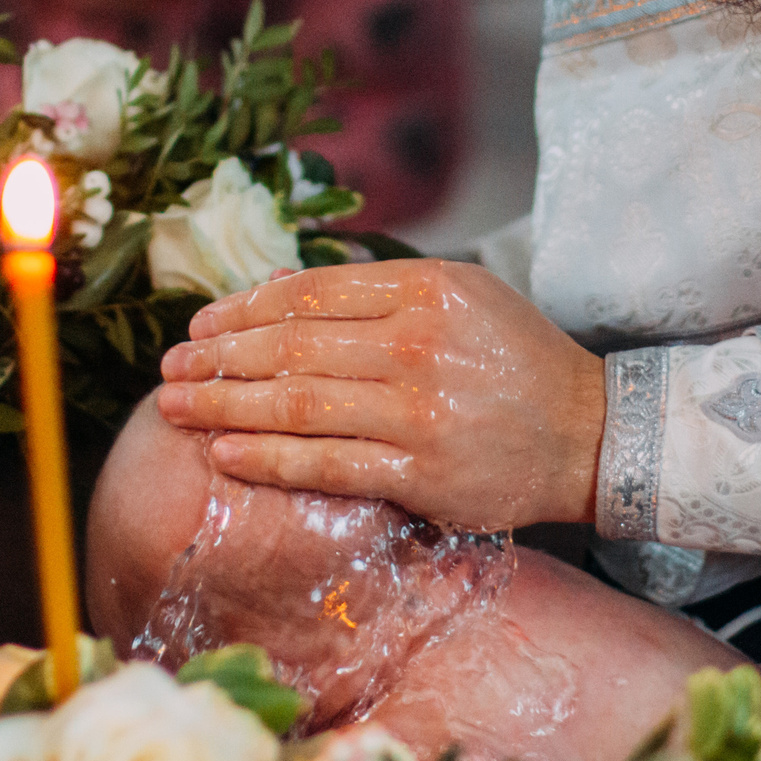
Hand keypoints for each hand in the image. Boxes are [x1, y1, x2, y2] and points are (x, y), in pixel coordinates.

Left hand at [154, 261, 607, 531]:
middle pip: (291, 347)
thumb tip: (279, 287)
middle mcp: (419, 344)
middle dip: (217, 356)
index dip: (243, 307)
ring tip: (175, 407)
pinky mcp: (420, 474)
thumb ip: (374, 289)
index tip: (201, 322)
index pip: (311, 294)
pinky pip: (324, 464)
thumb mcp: (460, 296)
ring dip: (223, 404)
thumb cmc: (517, 361)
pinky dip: (266, 458)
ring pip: (296, 404)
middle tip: (171, 366)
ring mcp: (418, 412)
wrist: (589, 434)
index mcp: (427, 289)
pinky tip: (224, 451)